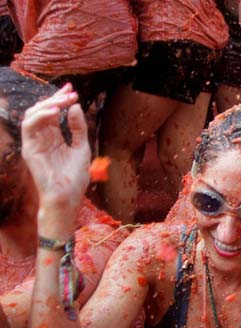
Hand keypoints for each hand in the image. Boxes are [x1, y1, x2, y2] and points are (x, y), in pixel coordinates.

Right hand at [21, 84, 89, 213]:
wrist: (68, 196)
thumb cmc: (75, 177)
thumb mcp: (81, 147)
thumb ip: (78, 128)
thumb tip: (75, 106)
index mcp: (54, 137)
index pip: (53, 113)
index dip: (60, 99)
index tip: (72, 89)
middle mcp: (42, 138)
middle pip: (42, 111)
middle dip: (55, 98)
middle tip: (70, 93)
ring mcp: (34, 143)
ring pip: (32, 115)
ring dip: (47, 104)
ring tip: (62, 101)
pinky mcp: (29, 149)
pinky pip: (29, 126)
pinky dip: (40, 115)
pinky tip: (54, 111)